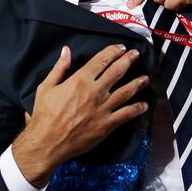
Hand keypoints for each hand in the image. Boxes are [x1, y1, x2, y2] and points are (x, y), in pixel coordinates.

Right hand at [12, 45, 149, 186]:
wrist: (48, 142)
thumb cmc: (45, 115)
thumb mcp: (46, 87)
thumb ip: (59, 68)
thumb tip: (66, 50)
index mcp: (80, 80)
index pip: (101, 60)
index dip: (113, 52)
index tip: (121, 48)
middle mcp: (95, 92)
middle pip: (117, 72)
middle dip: (128, 60)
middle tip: (136, 54)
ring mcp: (103, 108)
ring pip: (126, 91)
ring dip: (138, 83)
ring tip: (146, 78)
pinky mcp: (107, 125)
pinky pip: (126, 114)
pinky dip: (137, 108)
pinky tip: (144, 105)